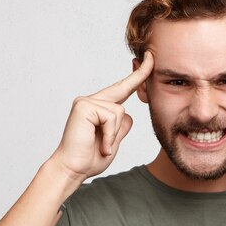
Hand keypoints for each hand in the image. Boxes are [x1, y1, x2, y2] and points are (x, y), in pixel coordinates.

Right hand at [49, 52, 153, 181]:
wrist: (74, 169)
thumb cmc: (91, 157)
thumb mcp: (114, 140)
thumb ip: (121, 126)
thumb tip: (128, 113)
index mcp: (100, 107)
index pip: (122, 89)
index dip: (137, 76)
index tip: (149, 60)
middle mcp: (91, 100)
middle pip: (123, 88)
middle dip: (140, 73)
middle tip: (151, 56)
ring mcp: (86, 101)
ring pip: (119, 111)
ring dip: (115, 134)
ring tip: (104, 146)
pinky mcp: (84, 106)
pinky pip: (111, 117)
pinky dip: (110, 134)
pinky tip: (102, 144)